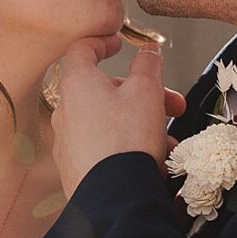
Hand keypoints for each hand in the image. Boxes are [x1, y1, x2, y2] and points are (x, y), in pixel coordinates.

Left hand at [48, 34, 185, 196]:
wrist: (114, 196)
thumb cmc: (126, 141)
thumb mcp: (146, 91)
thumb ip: (148, 65)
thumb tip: (148, 52)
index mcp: (77, 84)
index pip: (82, 50)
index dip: (103, 42)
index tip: (118, 44)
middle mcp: (65, 111)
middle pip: (104, 90)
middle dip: (141, 94)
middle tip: (171, 102)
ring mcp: (68, 141)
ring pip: (109, 121)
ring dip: (141, 123)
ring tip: (169, 138)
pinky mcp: (74, 167)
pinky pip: (104, 147)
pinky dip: (128, 145)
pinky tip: (154, 158)